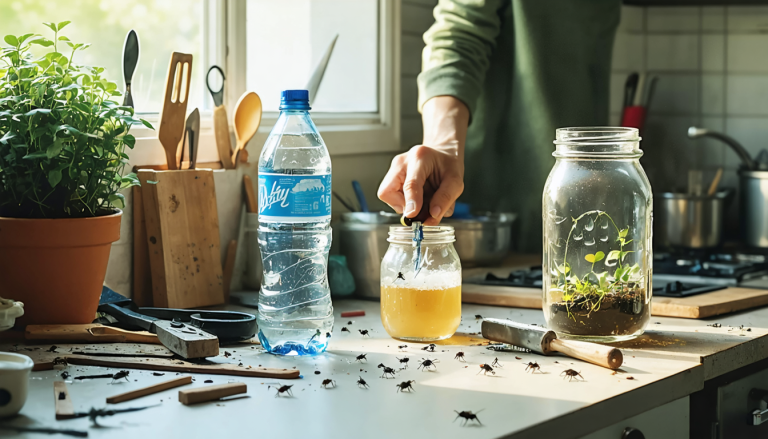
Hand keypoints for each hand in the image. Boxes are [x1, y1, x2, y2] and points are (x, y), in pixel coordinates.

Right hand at [377, 96, 468, 224]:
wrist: (442, 151)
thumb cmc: (449, 164)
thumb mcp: (457, 180)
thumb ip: (446, 199)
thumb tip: (432, 217)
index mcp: (420, 157)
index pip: (411, 183)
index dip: (411, 200)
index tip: (413, 215)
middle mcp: (402, 159)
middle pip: (390, 190)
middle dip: (405, 204)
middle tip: (424, 209)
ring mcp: (394, 166)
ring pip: (387, 194)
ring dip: (406, 204)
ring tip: (425, 198)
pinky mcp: (391, 174)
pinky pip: (390, 194)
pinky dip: (404, 201)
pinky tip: (418, 195)